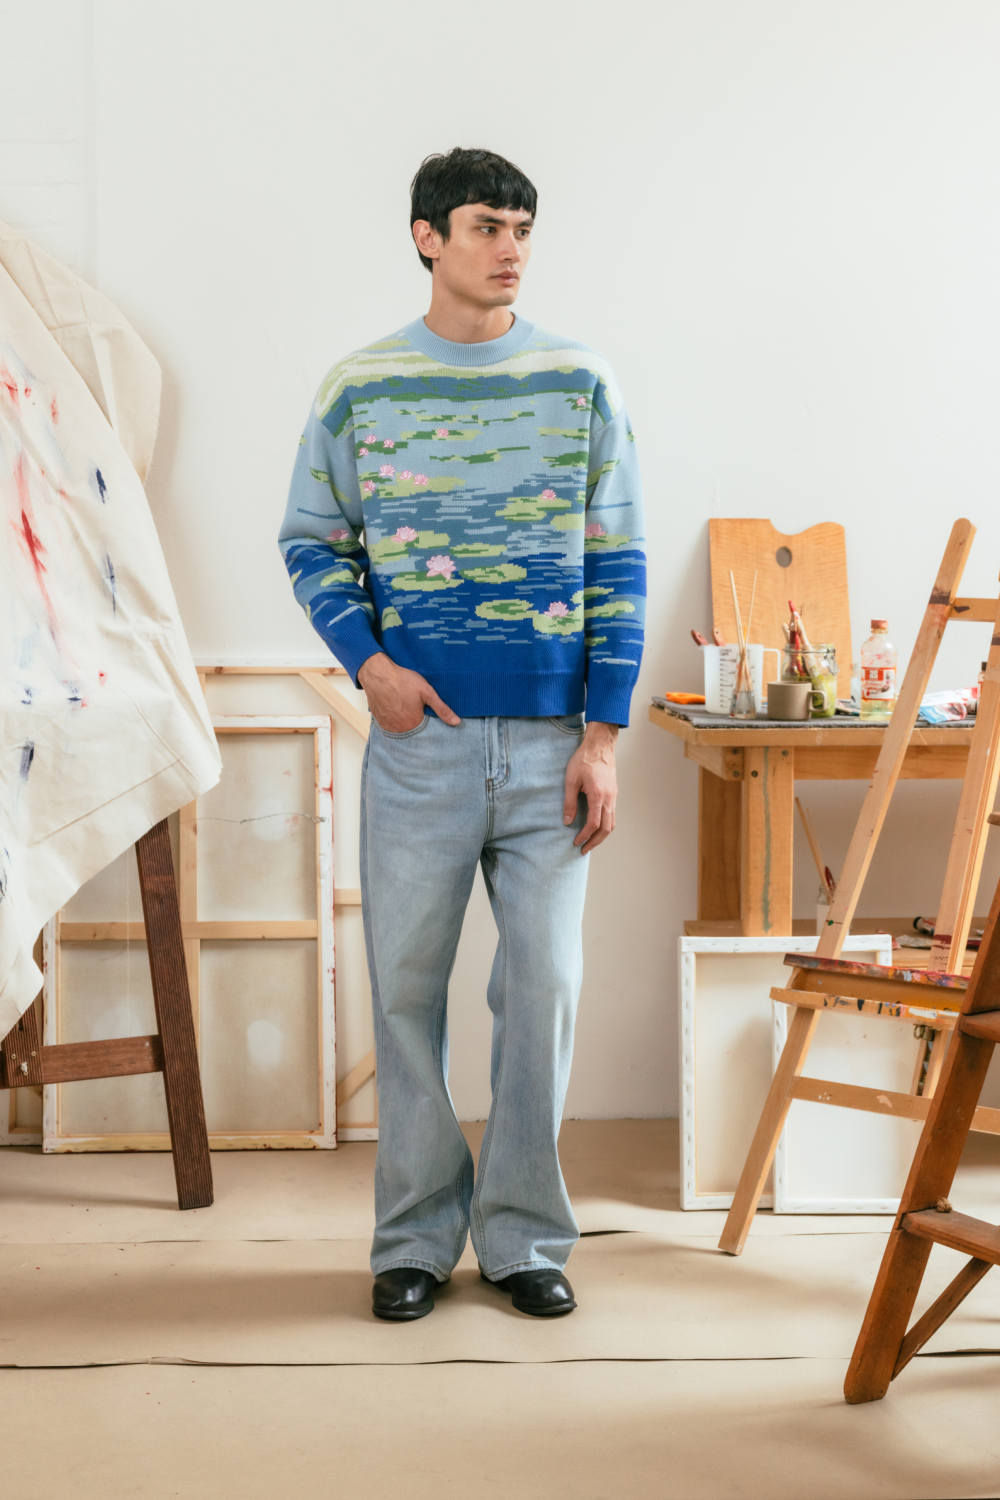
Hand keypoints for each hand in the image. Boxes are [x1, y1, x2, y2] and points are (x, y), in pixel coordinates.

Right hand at [357, 653, 459, 731]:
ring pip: (400, 727)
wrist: (378, 674)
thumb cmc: (402, 681)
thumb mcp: (427, 692)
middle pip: (412, 729)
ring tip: (403, 705)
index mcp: (414, 723)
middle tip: (411, 704)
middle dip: (415, 719)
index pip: (426, 729)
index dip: (426, 719)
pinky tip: (395, 707)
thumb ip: (442, 709)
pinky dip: (393, 719)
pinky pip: (390, 724)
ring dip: (403, 720)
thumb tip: (457, 722)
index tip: (423, 709)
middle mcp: (400, 728)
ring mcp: (388, 726)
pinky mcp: (379, 721)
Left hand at [563, 722, 617, 853]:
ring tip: (590, 842)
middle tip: (584, 849)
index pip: (594, 823)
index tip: (576, 841)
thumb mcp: (571, 780)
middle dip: (595, 841)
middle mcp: (609, 798)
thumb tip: (567, 821)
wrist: (600, 745)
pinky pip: (612, 815)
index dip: (585, 835)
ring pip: (612, 823)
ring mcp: (613, 796)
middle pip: (606, 828)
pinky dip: (605, 825)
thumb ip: (569, 802)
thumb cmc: (584, 759)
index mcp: (598, 795)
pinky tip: (596, 827)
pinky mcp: (613, 793)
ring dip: (602, 836)